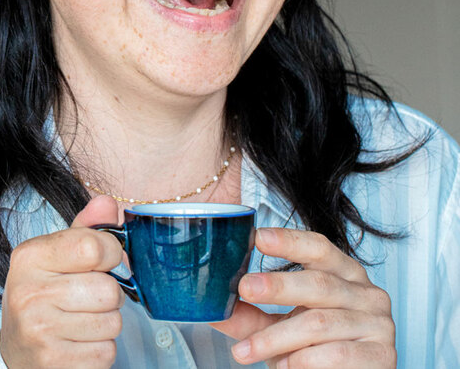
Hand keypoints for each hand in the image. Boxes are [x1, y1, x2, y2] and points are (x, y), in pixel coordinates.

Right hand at [0, 195, 124, 367]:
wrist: (16, 350)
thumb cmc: (42, 295)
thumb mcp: (56, 255)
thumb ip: (86, 228)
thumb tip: (109, 203)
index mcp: (30, 256)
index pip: (94, 247)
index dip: (112, 254)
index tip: (105, 260)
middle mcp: (29, 292)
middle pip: (109, 289)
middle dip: (110, 294)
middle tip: (90, 297)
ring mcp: (39, 331)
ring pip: (113, 322)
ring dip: (107, 323)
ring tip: (83, 320)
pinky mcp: (53, 363)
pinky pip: (106, 352)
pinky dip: (101, 349)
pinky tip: (79, 342)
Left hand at [210, 227, 395, 367]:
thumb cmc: (316, 349)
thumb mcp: (279, 325)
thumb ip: (250, 315)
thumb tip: (211, 306)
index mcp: (343, 272)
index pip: (317, 247)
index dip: (289, 240)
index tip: (258, 237)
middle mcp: (366, 292)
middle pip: (317, 283)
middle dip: (277, 286)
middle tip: (245, 288)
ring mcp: (379, 323)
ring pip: (319, 323)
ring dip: (277, 338)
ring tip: (247, 352)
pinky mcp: (383, 356)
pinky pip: (337, 355)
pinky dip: (304, 361)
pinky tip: (283, 367)